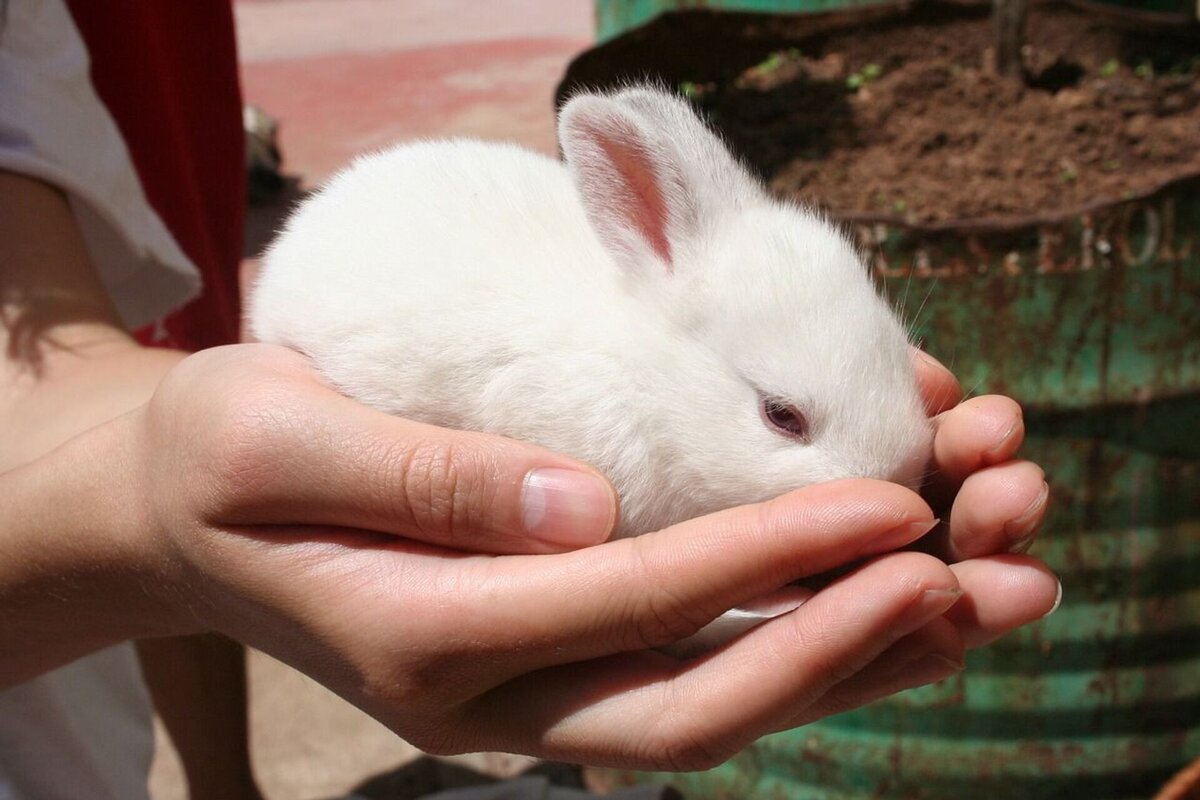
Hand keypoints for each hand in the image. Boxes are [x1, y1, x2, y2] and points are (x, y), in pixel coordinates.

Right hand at [99, 344, 1050, 768]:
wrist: (177, 518)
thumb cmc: (220, 459)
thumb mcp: (278, 436)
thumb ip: (422, 476)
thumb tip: (585, 501)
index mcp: (419, 635)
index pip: (629, 600)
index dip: (770, 556)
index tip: (893, 503)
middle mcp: (483, 696)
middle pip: (692, 702)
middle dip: (844, 648)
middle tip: (979, 583)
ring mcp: (517, 698)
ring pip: (706, 706)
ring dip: (842, 664)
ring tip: (974, 603)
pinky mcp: (541, 667)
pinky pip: (685, 674)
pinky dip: (789, 642)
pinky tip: (873, 602)